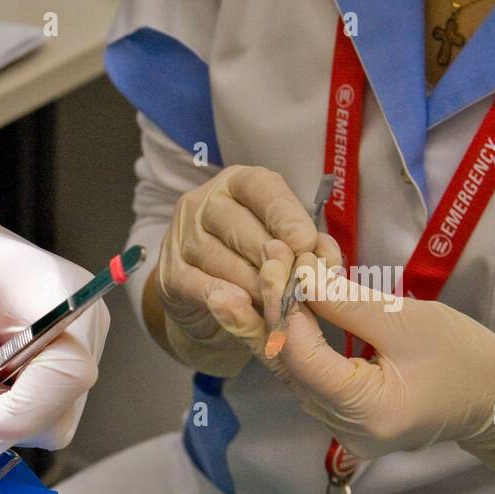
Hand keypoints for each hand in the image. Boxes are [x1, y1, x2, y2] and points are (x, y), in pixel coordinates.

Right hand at [154, 165, 341, 375]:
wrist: (205, 298)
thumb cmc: (252, 261)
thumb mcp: (284, 246)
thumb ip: (308, 246)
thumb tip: (325, 260)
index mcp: (237, 183)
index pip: (261, 189)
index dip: (285, 216)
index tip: (306, 243)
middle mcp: (203, 203)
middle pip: (241, 228)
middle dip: (274, 261)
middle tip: (298, 287)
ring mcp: (181, 238)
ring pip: (223, 261)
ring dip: (255, 288)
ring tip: (280, 307)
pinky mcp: (169, 274)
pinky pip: (201, 287)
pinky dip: (226, 300)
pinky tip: (246, 310)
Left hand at [266, 257, 494, 472]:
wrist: (493, 397)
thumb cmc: (463, 357)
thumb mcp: (407, 320)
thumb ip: (347, 304)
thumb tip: (296, 278)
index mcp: (368, 411)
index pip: (303, 357)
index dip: (286, 307)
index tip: (281, 263)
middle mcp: (343, 429)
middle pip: (287, 365)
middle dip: (270, 309)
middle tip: (261, 262)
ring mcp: (337, 428)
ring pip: (289, 369)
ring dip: (276, 319)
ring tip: (262, 273)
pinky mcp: (338, 416)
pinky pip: (304, 373)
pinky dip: (294, 335)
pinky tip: (276, 302)